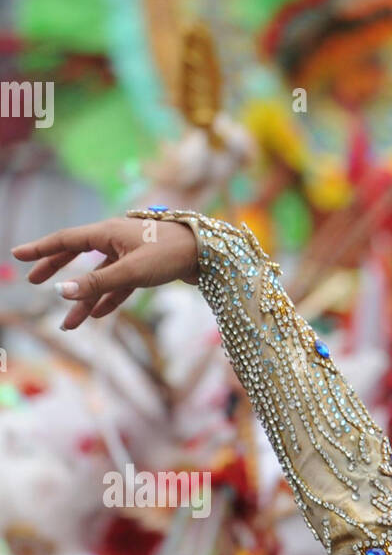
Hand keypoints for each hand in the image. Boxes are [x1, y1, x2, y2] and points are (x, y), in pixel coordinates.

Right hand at [10, 216, 198, 329]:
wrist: (209, 254)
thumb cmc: (171, 255)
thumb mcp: (131, 272)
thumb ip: (97, 284)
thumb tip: (61, 292)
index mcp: (107, 232)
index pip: (66, 240)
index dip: (41, 249)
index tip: (18, 255)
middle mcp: (116, 239)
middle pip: (78, 256)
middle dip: (56, 271)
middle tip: (34, 283)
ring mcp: (130, 254)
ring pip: (100, 278)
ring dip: (85, 300)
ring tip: (69, 323)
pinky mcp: (144, 268)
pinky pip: (119, 285)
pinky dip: (108, 300)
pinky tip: (96, 315)